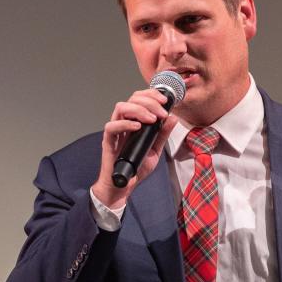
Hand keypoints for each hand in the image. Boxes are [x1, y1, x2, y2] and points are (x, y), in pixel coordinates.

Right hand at [92, 88, 177, 208]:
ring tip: (152, 119)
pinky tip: (138, 127)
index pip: (139, 99)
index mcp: (134, 122)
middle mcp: (123, 123)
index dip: (152, 95)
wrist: (123, 186)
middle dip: (149, 101)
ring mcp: (115, 131)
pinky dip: (125, 124)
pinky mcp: (108, 141)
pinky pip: (112, 127)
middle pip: (132, 99)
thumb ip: (162, 134)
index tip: (165, 100)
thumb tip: (173, 118)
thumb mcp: (155, 150)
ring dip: (139, 109)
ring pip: (121, 107)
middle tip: (162, 112)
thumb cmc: (136, 168)